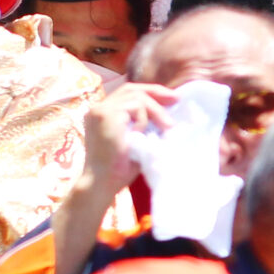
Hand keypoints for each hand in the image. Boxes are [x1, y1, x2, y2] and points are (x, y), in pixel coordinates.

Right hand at [80, 83, 175, 201]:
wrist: (102, 184)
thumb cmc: (118, 170)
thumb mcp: (135, 141)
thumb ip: (143, 125)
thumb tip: (167, 115)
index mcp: (102, 114)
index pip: (127, 94)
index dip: (150, 93)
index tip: (170, 99)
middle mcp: (98, 108)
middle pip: (131, 88)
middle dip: (156, 92)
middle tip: (176, 100)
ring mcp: (100, 110)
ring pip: (136, 97)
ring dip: (156, 111)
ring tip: (167, 127)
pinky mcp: (106, 115)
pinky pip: (135, 106)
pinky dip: (144, 119)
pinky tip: (142, 135)